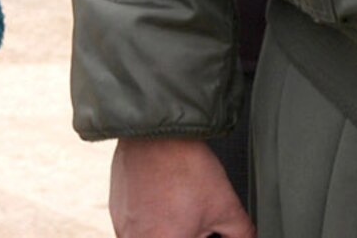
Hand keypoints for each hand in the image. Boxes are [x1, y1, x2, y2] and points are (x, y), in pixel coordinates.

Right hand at [110, 138, 253, 237]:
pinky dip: (152, 214)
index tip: (205, 229)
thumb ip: (241, 235)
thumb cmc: (186, 166)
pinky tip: (165, 194)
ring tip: (180, 203)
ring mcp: (122, 224)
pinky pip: (136, 222)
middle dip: (185, 231)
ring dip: (167, 226)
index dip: (202, 235)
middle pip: (169, 237)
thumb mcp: (227, 207)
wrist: (156, 129)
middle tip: (195, 217)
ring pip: (151, 234)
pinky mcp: (115, 208)